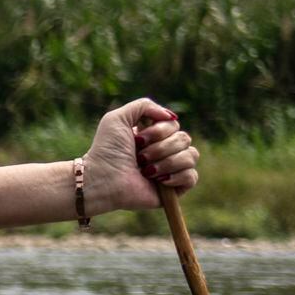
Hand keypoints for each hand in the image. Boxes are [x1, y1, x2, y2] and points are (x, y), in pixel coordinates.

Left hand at [81, 98, 197, 210]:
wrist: (102, 179)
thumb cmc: (106, 150)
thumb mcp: (118, 118)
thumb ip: (144, 106)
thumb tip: (172, 117)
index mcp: (153, 136)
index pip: (174, 124)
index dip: (159, 130)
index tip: (137, 139)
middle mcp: (164, 151)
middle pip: (184, 138)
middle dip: (160, 148)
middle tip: (139, 157)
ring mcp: (171, 170)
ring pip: (191, 156)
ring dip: (167, 162)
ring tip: (146, 171)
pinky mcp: (174, 189)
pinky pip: (192, 176)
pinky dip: (177, 176)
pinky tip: (159, 180)